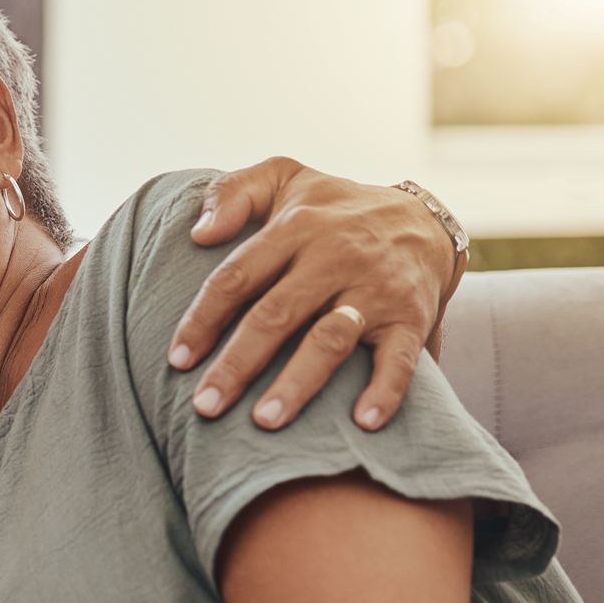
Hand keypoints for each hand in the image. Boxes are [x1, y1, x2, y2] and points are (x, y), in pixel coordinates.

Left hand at [170, 157, 466, 431]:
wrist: (425, 221)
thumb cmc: (334, 210)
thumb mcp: (285, 179)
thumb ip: (234, 192)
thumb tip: (199, 232)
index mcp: (296, 226)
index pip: (238, 276)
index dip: (203, 319)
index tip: (178, 360)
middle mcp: (335, 257)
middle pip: (275, 315)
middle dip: (237, 364)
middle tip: (205, 406)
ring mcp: (374, 289)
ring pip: (330, 340)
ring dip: (297, 383)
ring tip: (264, 422)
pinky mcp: (411, 316)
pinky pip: (400, 358)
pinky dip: (385, 390)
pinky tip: (362, 423)